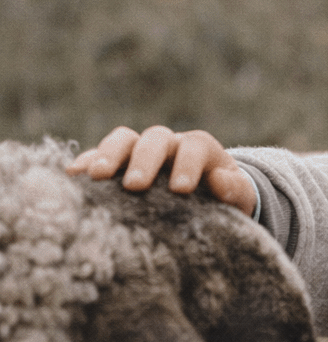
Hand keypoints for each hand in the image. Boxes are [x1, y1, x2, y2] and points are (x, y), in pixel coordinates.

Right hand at [67, 125, 256, 215]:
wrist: (207, 201)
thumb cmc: (225, 202)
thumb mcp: (239, 200)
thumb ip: (236, 191)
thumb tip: (221, 180)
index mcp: (201, 149)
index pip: (195, 146)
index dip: (188, 164)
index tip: (181, 190)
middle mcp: (170, 144)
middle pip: (156, 139)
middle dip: (144, 160)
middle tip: (136, 186)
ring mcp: (141, 151)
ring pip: (124, 140)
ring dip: (109, 154)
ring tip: (97, 177)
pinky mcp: (118, 163)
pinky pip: (99, 155)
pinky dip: (87, 163)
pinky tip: (74, 178)